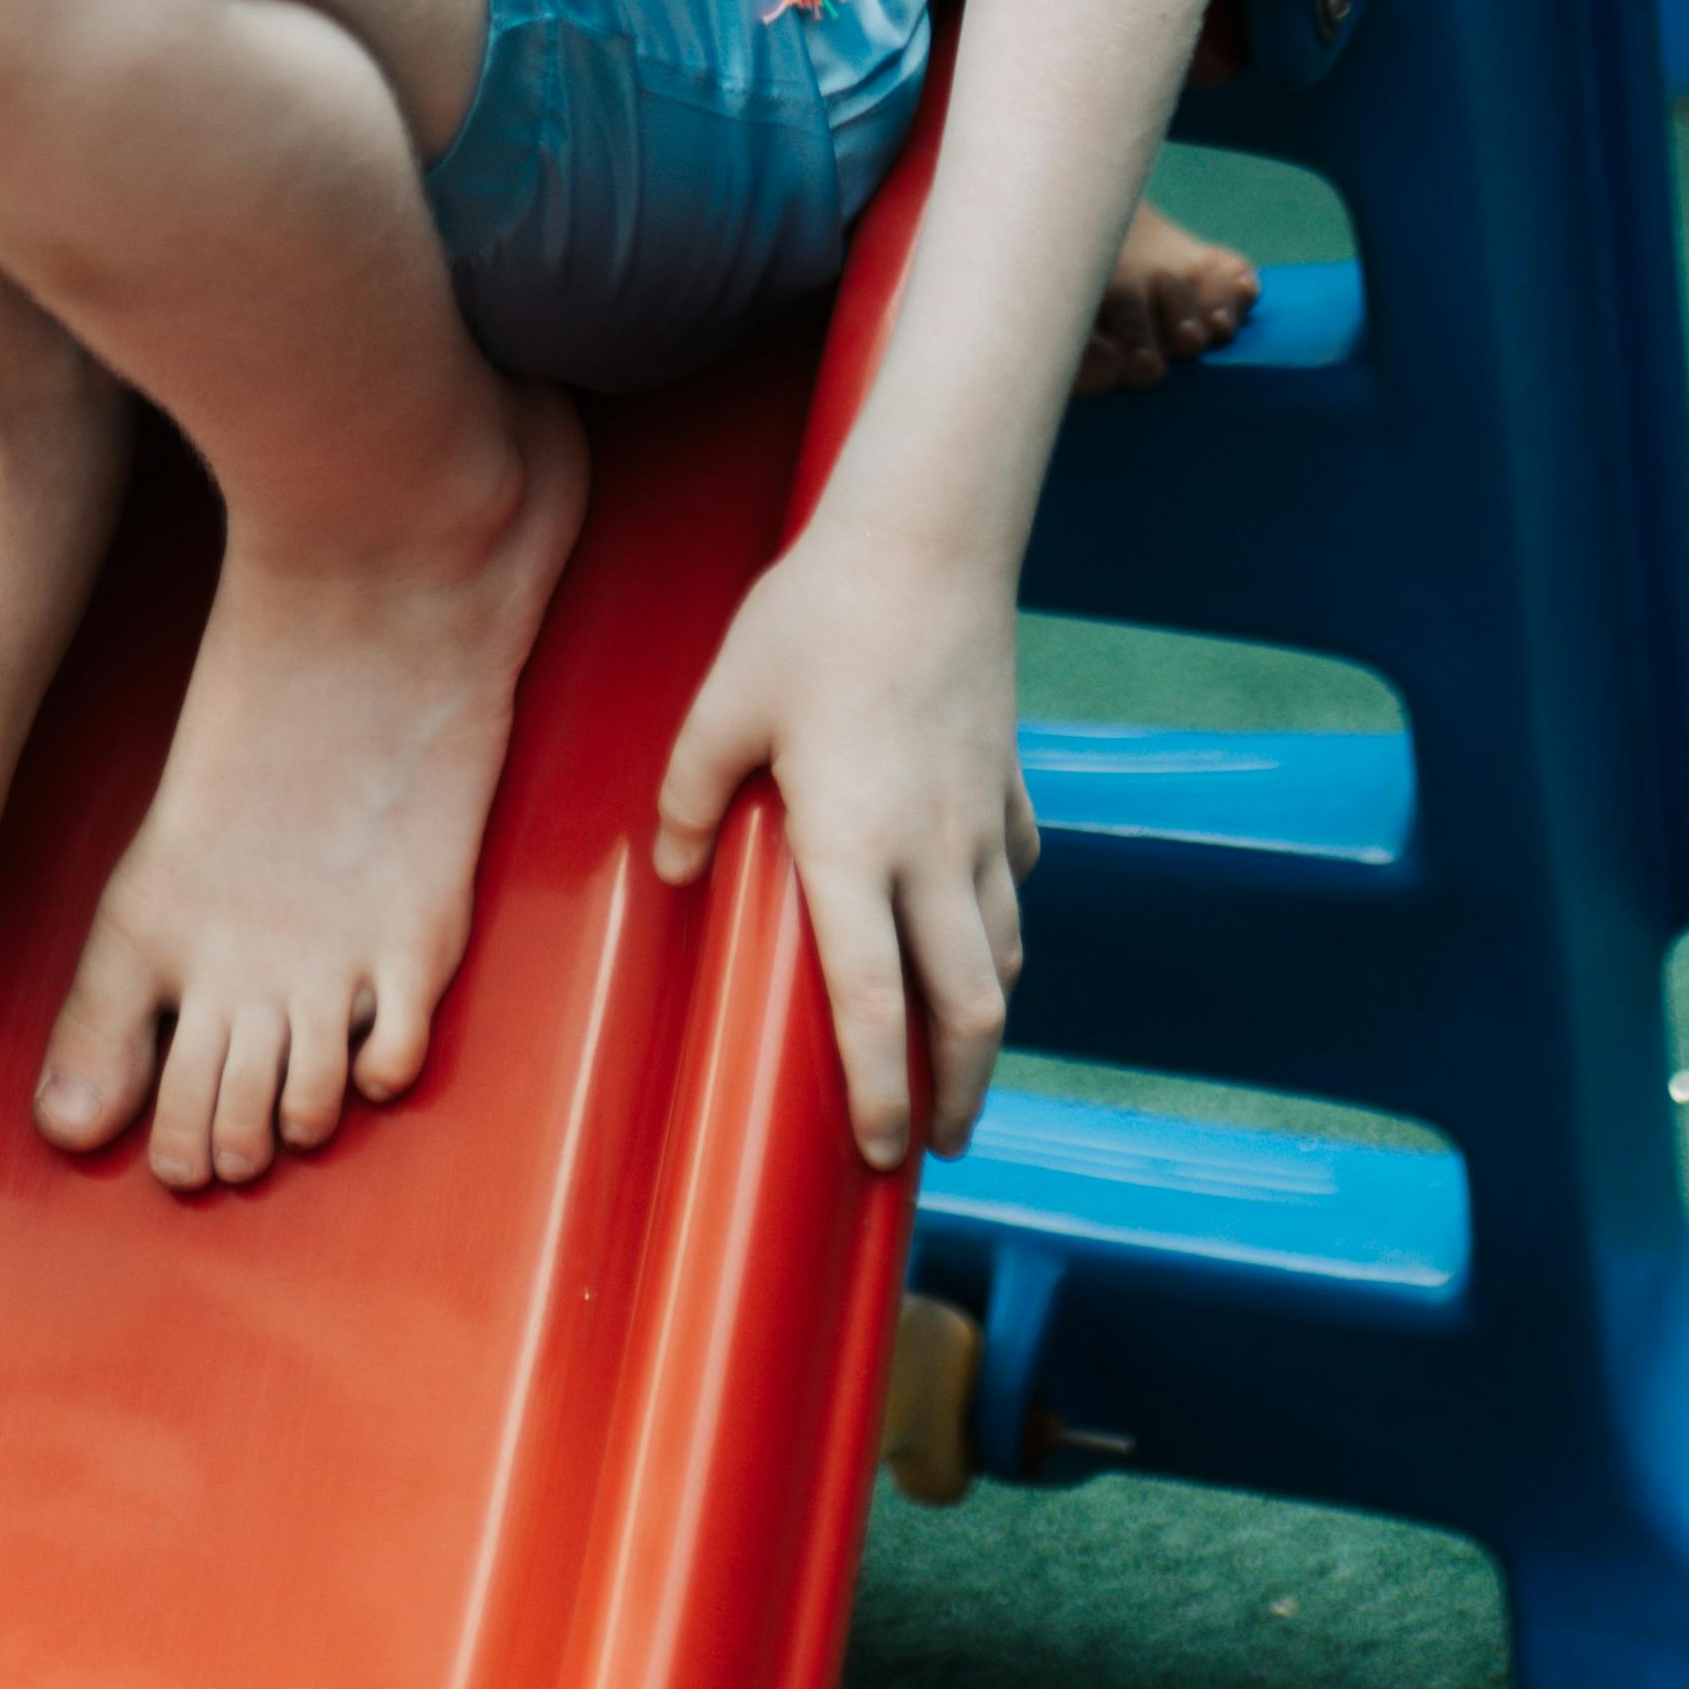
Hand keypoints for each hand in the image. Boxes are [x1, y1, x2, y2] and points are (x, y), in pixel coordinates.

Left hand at [653, 520, 1036, 1170]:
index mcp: (853, 846)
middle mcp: (930, 851)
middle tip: (936, 1143)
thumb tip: (673, 870)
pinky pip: (1015, 875)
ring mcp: (982, 818)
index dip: (878, 1089)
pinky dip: (1004, 920)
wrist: (925, 538)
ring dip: (987, 1023)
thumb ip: (690, 792)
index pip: (873, 1002)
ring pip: (1004, 953)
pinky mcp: (1009, 781)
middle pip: (968, 1007)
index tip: (875, 1150)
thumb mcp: (725, 701)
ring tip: (964, 1067)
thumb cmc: (814, 618)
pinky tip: (987, 925)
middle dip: (958, 1091)